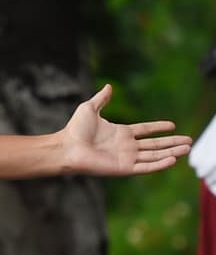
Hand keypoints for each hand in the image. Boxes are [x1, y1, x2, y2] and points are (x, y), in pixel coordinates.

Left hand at [60, 84, 190, 176]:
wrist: (66, 147)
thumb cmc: (74, 130)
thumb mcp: (89, 108)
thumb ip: (102, 98)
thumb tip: (108, 86)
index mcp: (120, 133)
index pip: (145, 130)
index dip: (158, 128)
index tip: (172, 125)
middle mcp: (125, 146)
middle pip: (154, 145)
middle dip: (171, 143)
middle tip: (189, 141)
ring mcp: (125, 158)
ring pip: (154, 155)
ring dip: (171, 152)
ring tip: (187, 149)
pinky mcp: (123, 168)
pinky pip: (145, 166)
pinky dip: (159, 164)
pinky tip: (172, 160)